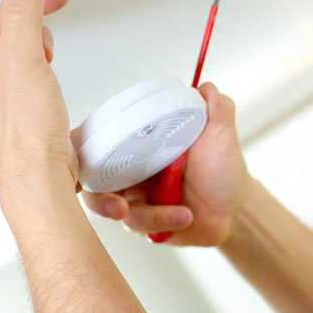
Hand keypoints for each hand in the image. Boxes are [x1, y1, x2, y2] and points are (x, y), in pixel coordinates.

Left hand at [0, 0, 74, 198]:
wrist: (37, 175)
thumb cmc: (22, 130)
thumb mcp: (24, 56)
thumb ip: (23, 8)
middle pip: (2, 24)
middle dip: (31, 15)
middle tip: (54, 3)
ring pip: (13, 47)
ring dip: (36, 42)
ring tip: (47, 50)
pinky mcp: (10, 103)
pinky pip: (21, 69)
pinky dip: (38, 64)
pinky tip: (47, 73)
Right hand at [81, 82, 252, 246]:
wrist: (234, 209)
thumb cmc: (222, 169)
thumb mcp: (221, 137)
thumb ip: (217, 111)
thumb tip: (209, 88)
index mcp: (138, 142)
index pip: (96, 140)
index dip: (78, 147)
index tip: (82, 157)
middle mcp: (128, 169)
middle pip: (91, 181)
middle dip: (100, 197)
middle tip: (119, 206)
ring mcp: (133, 197)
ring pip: (114, 208)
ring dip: (146, 214)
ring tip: (181, 213)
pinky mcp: (142, 222)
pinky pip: (137, 225)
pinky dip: (162, 221)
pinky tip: (185, 216)